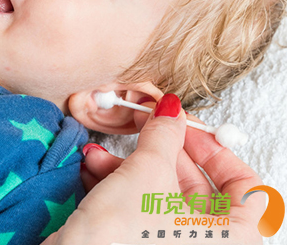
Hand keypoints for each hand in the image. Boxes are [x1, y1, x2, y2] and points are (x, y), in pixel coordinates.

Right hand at [43, 94, 264, 244]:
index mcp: (229, 237)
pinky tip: (96, 168)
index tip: (189, 130)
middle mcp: (205, 243)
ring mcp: (171, 244)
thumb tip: (170, 112)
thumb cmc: (122, 236)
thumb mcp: (148, 170)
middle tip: (147, 125)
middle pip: (198, 188)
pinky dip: (122, 186)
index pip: (246, 188)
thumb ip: (165, 134)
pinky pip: (142, 208)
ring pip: (162, 195)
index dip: (216, 151)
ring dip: (131, 166)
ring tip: (105, 152)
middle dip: (163, 151)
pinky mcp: (142, 243)